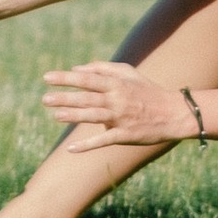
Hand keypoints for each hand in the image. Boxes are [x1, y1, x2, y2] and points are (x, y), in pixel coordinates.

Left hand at [40, 59, 183, 148]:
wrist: (173, 113)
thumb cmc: (147, 90)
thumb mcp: (128, 73)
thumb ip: (103, 68)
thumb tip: (78, 68)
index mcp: (116, 84)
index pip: (86, 79)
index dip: (66, 78)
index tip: (47, 78)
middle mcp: (116, 99)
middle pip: (86, 98)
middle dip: (65, 98)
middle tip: (44, 98)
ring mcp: (120, 118)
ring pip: (93, 116)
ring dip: (73, 116)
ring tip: (55, 115)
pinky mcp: (125, 135)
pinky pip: (103, 140)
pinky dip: (87, 144)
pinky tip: (71, 149)